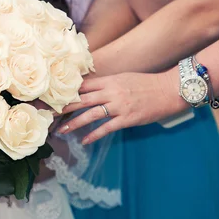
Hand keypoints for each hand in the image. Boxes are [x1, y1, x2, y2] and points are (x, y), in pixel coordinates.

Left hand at [58, 69, 187, 143]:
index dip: (67, 92)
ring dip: (74, 123)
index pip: (82, 85)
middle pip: (82, 99)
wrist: (169, 89)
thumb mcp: (123, 78)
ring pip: (90, 114)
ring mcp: (119, 106)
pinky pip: (106, 128)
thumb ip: (106, 83)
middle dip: (64, 108)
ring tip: (61, 130)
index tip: (53, 98)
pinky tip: (84, 141)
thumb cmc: (146, 84)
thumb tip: (88, 89)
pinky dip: (94, 134)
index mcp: (109, 80)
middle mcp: (111, 92)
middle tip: (49, 114)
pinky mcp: (127, 119)